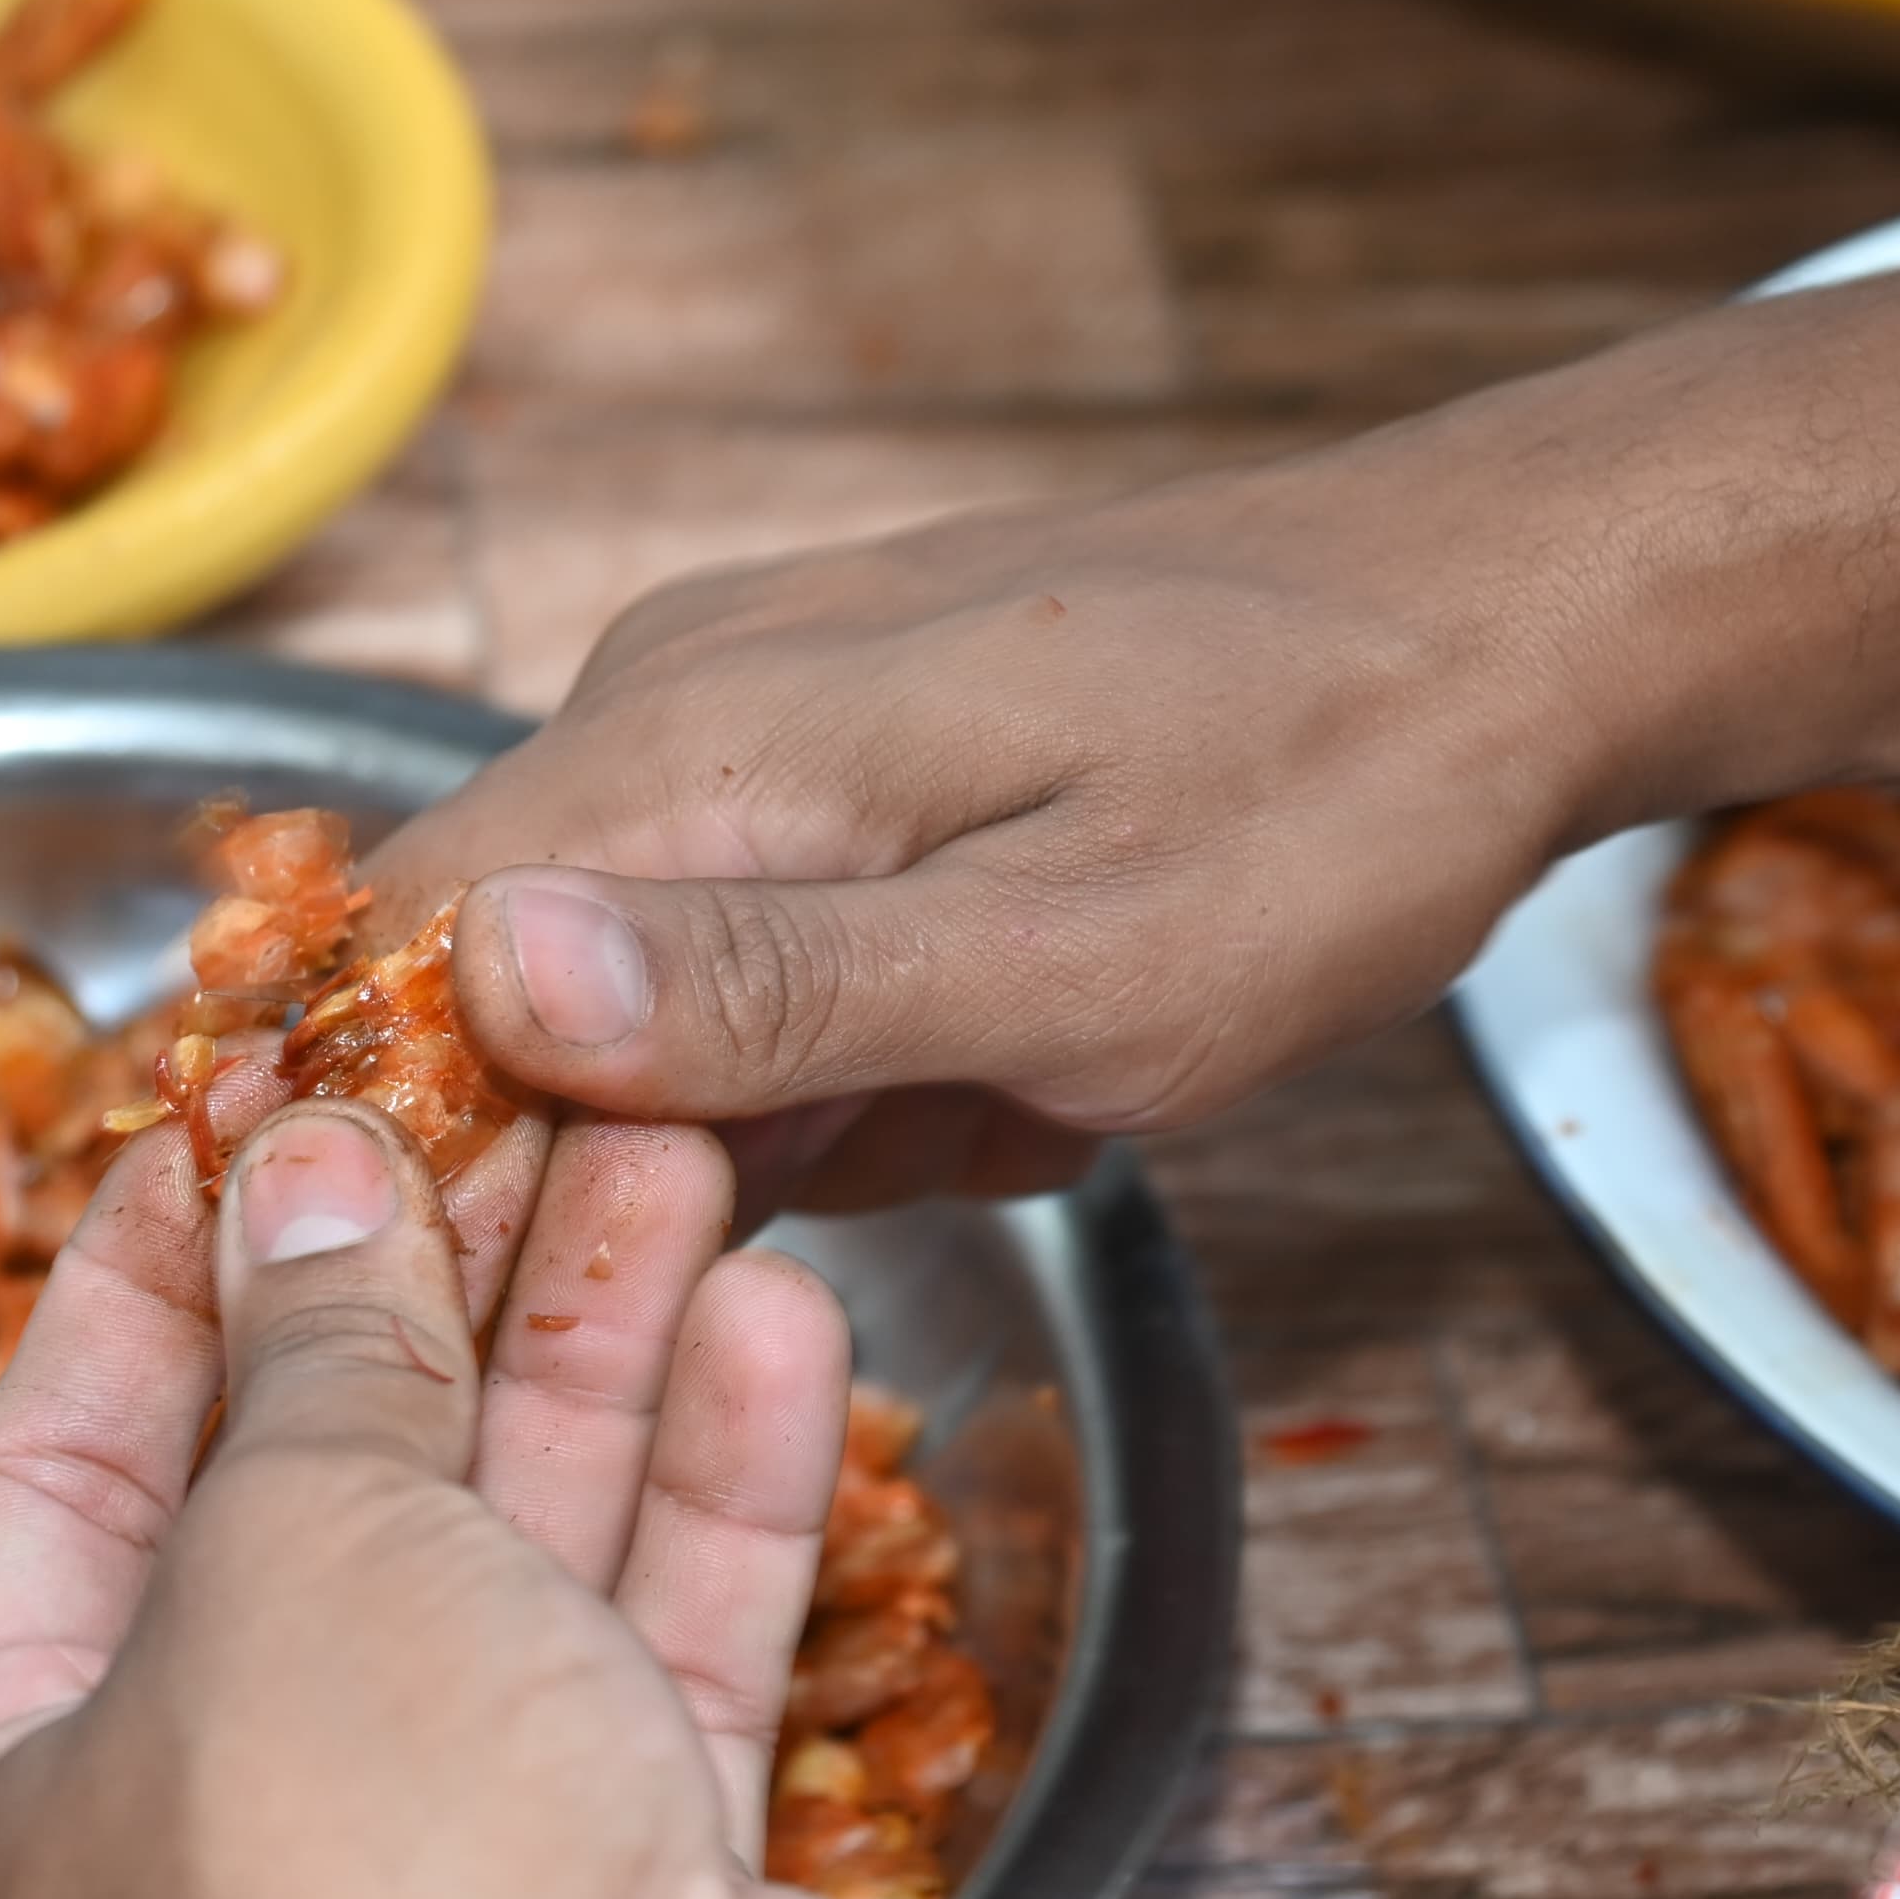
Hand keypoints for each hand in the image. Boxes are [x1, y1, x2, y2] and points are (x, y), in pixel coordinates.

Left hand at [0, 1099, 1079, 1898]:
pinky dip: (706, 1494)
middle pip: (300, 1509)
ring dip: (588, 1348)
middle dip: (418, 1286)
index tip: (240, 1099)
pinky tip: (767, 1315)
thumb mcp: (291, 1544)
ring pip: (501, 1568)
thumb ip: (314, 1352)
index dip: (151, 1272)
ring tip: (668, 1139)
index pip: (48, 1478)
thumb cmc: (373, 1895)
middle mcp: (195, 1869)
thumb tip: (311, 1179)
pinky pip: (648, 1666)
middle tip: (499, 1087)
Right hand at [372, 449, 1614, 1213]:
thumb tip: (493, 981)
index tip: (593, 1276)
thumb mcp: (1081, 962)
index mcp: (699, 741)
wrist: (1501, 623)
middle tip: (933, 1144)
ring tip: (1020, 1086)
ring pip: (637, 997)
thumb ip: (780, 987)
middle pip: (503, 991)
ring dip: (798, 1108)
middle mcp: (672, 702)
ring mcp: (745, 716)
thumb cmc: (1327, 803)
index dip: (437, 1144)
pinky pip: (749, 954)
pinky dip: (860, 1045)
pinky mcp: (823, 751)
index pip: (399, 952)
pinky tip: (1021, 1042)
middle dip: (663, 1149)